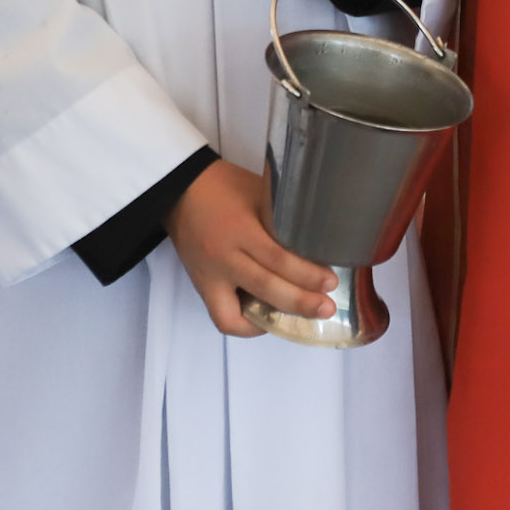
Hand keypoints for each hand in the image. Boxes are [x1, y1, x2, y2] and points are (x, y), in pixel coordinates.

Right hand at [167, 159, 335, 335]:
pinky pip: (222, 317)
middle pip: (265, 288)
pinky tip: (265, 318)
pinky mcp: (201, 287)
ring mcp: (208, 277)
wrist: (179, 189)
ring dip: (270, 322)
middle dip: (300, 302)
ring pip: (237, 314)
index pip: (277, 259)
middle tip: (327, 308)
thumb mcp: (258, 193)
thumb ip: (282, 218)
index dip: (306, 274)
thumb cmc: (224, 186)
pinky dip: (245, 324)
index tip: (331, 282)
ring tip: (296, 321)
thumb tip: (317, 240)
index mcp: (239, 230)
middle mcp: (222, 259)